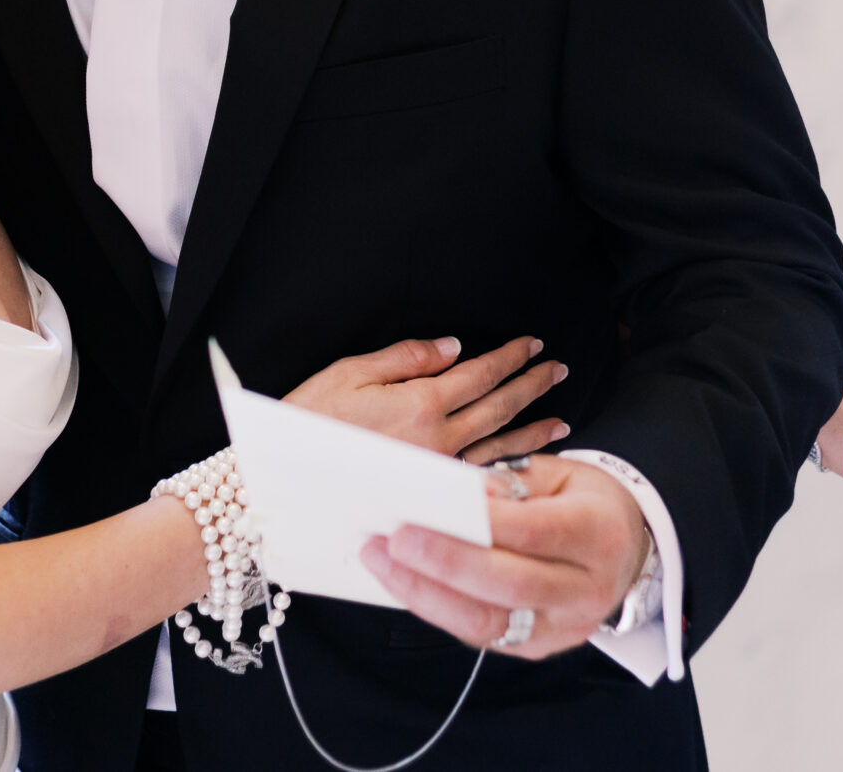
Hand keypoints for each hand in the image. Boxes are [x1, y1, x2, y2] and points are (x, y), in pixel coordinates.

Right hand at [287, 336, 569, 463]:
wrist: (281, 481)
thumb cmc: (308, 421)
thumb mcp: (351, 371)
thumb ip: (407, 357)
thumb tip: (454, 348)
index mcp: (420, 403)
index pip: (479, 374)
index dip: (508, 357)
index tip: (532, 345)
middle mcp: (437, 440)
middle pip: (497, 408)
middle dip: (530, 386)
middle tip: (556, 370)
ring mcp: (435, 473)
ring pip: (497, 449)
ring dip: (532, 431)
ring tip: (561, 420)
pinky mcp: (427, 496)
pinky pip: (480, 481)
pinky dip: (509, 470)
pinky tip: (527, 466)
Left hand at [359, 453, 649, 656]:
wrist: (625, 551)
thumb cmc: (585, 502)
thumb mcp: (561, 475)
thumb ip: (511, 482)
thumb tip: (456, 494)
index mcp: (600, 534)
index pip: (537, 532)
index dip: (483, 524)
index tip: (431, 507)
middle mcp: (587, 590)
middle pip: (510, 585)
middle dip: (445, 563)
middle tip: (393, 538)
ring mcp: (564, 627)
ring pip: (489, 622)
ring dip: (426, 593)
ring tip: (381, 560)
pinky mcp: (538, 647)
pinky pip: (480, 634)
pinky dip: (437, 607)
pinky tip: (403, 581)